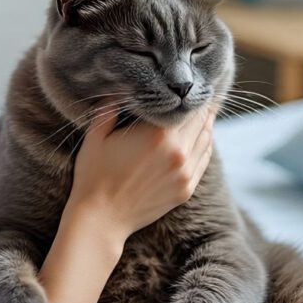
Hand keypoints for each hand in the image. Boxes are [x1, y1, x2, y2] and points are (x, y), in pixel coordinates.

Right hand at [65, 100, 217, 240]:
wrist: (101, 219)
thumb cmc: (95, 175)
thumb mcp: (97, 135)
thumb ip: (110, 107)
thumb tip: (122, 86)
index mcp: (159, 134)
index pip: (188, 105)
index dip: (191, 92)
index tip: (192, 83)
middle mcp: (179, 152)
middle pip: (202, 120)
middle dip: (201, 106)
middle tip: (201, 93)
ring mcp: (185, 173)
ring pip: (207, 139)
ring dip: (206, 124)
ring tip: (203, 112)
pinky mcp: (186, 189)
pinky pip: (204, 159)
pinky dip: (205, 145)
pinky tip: (200, 137)